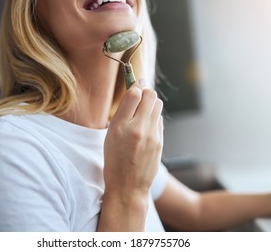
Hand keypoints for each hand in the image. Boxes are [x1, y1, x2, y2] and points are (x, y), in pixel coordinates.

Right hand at [103, 81, 163, 200]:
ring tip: (142, 112)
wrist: (128, 187)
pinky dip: (154, 118)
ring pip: (158, 105)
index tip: (135, 83)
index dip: (135, 85)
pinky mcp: (160, 142)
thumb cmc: (114, 161)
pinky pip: (160, 120)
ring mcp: (152, 136)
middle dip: (146, 92)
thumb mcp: (110, 136)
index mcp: (120, 126)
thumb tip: (136, 91)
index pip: (134, 94)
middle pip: (151, 95)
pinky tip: (146, 127)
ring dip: (151, 103)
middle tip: (139, 97)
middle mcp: (138, 129)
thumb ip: (122, 113)